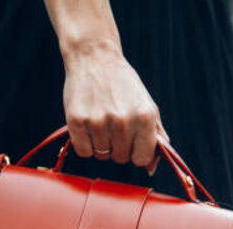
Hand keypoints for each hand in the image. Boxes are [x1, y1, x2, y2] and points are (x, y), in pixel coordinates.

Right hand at [62, 40, 168, 166]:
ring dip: (100, 143)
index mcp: (145, 117)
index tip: (131, 141)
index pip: (142, 159)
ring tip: (101, 120)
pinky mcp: (77, 121)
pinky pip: (84, 151)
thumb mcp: (147, 105)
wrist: (95, 58)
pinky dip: (85, 143)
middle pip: (120, 158)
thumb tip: (151, 167)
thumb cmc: (123, 85)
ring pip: (101, 155)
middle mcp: (123, 121)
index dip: (136, 152)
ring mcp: (99, 122)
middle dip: (118, 146)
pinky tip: (88, 124)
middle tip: (113, 124)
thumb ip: (155, 136)